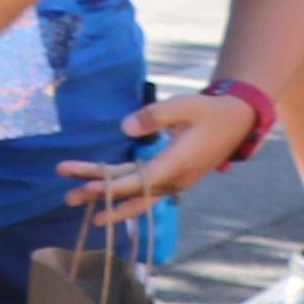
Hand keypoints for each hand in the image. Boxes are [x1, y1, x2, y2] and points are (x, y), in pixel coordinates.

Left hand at [68, 90, 263, 219]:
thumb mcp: (185, 106)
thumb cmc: (209, 111)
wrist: (236, 121)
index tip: (87, 187)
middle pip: (130, 189)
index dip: (112, 185)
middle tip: (67, 197)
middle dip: (99, 192)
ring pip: (133, 190)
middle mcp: (174, 179)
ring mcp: (172, 180)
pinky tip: (97, 189)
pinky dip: (118, 189)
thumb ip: (155, 115)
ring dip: (104, 194)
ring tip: (72, 197)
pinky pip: (140, 186)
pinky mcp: (169, 176)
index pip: (139, 179)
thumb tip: (125, 128)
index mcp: (177, 164)